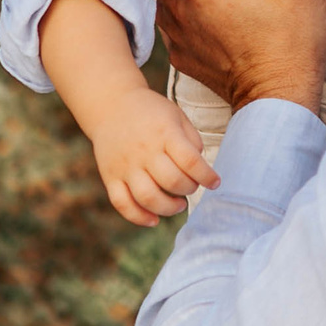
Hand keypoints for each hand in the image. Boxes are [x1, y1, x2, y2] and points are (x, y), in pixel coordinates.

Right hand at [94, 87, 220, 226]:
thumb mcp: (176, 116)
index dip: (207, 176)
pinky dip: (139, 217)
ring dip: (169, 208)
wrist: (111, 105)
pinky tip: (154, 220)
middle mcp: (144, 151)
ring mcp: (125, 166)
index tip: (215, 182)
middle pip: (172, 181)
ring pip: (148, 197)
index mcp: (164, 133)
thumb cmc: (151, 113)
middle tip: (192, 186)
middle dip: (189, 189)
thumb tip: (200, 168)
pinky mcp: (110, 177)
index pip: (190, 161)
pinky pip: (122, 204)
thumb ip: (192, 139)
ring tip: (179, 204)